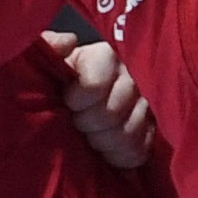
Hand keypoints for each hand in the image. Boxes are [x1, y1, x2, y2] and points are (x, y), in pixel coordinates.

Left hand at [41, 29, 159, 171]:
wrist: (70, 117)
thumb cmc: (54, 87)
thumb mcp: (45, 63)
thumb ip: (49, 48)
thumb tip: (69, 41)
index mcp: (103, 57)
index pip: (95, 84)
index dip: (79, 99)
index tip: (68, 103)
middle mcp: (130, 77)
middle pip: (112, 112)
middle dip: (89, 124)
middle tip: (78, 125)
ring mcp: (145, 105)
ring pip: (128, 133)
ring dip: (104, 142)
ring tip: (90, 139)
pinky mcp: (151, 132)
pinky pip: (140, 150)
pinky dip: (120, 156)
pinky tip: (107, 152)